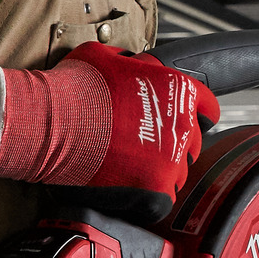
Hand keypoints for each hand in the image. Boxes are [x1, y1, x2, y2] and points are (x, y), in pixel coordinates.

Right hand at [0, 44, 219, 217]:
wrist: (51, 122)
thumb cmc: (74, 88)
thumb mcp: (107, 56)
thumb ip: (132, 64)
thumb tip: (130, 63)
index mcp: (179, 90)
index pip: (206, 108)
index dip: (191, 115)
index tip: (177, 122)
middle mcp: (183, 125)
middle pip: (191, 143)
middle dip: (172, 145)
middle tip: (143, 147)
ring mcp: (172, 160)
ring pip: (177, 174)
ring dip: (158, 173)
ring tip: (128, 169)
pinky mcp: (155, 190)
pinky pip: (161, 201)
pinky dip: (146, 199)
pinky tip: (126, 188)